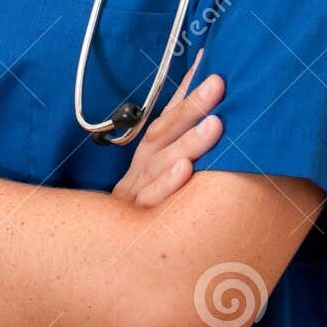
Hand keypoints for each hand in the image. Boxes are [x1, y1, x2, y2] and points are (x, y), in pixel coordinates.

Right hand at [111, 51, 224, 207]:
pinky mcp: (134, 222)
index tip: (207, 64)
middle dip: (192, 106)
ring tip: (215, 124)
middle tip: (219, 83)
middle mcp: (140, 170)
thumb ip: (179, 146)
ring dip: (188, 142)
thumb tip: (206, 104)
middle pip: (164, 133)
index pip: (167, 117)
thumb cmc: (147, 214)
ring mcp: (136, 195)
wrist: (107, 262)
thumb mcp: (159, 179)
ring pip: (161, 164)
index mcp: (147, 157)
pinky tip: (186, 171)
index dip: (186, 91)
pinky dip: (168, 185)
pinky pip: (153, 202)